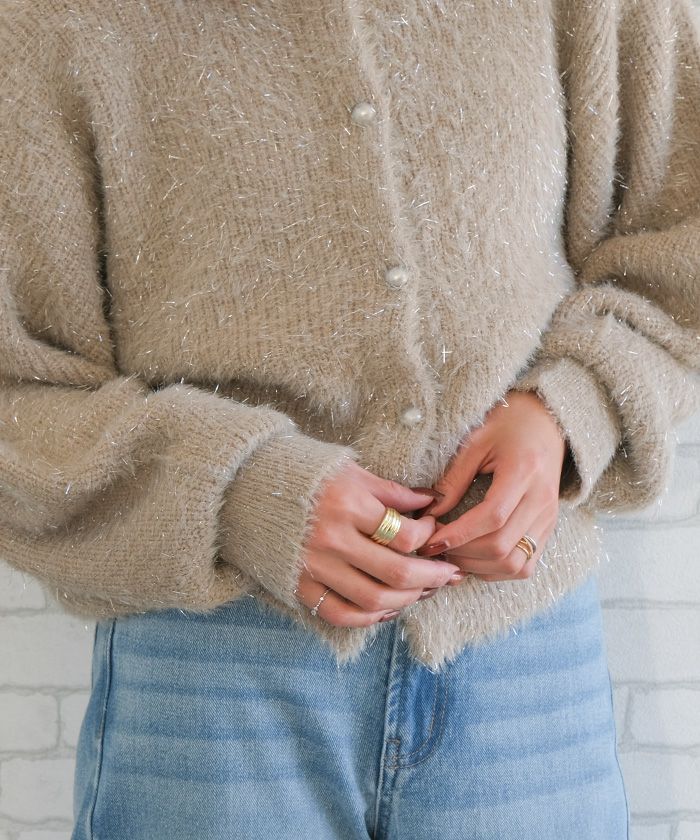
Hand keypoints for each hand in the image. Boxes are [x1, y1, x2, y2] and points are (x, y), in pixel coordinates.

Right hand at [294, 460, 461, 626]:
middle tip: (450, 574)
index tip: (433, 528)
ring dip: (408, 600)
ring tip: (425, 590)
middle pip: (397, 573)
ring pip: (374, 599)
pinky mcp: (299, 586)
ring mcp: (314, 567)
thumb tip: (432, 500)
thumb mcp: (349, 471)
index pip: (404, 535)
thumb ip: (391, 491)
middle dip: (432, 577)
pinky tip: (388, 607)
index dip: (428, 536)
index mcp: (347, 505)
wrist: (244, 485)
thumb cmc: (302, 472)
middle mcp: (332, 540)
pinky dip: (370, 617)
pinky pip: (342, 614)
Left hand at [415, 390, 566, 582]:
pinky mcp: (549, 529)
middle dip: (463, 554)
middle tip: (435, 548)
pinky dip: (497, 569)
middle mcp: (542, 500)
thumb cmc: (507, 427)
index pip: (492, 517)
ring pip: (515, 564)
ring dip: (478, 567)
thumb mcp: (476, 443)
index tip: (430, 541)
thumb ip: (453, 480)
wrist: (546, 423)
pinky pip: (525, 565)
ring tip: (452, 555)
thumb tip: (429, 514)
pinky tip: (474, 559)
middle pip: (502, 546)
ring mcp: (549, 518)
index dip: (459, 535)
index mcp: (524, 472)